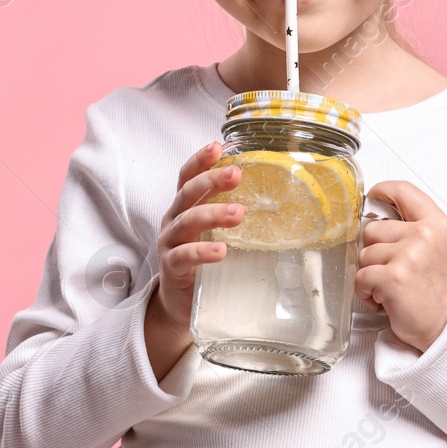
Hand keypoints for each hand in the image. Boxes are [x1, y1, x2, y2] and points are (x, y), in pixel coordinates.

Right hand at [149, 141, 244, 329]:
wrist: (179, 301)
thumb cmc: (201, 260)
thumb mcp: (214, 232)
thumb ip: (232, 216)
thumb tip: (278, 201)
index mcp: (184, 208)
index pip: (187, 177)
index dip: (200, 160)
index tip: (217, 146)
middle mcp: (173, 221)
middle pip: (188, 193)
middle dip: (211, 181)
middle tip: (235, 174)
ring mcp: (169, 244)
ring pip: (187, 222)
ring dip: (213, 214)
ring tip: (238, 213)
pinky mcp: (171, 268)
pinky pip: (183, 256)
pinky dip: (202, 252)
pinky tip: (220, 251)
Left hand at [355, 180, 446, 353]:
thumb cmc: (438, 290)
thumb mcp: (438, 247)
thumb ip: (413, 226)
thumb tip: (375, 214)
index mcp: (437, 224)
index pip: (404, 190)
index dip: (383, 191)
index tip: (373, 198)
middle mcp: (425, 235)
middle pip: (374, 228)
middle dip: (375, 251)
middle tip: (394, 270)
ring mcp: (409, 255)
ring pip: (364, 254)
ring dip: (371, 273)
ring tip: (392, 286)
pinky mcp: (393, 277)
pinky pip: (360, 276)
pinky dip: (366, 291)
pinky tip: (384, 298)